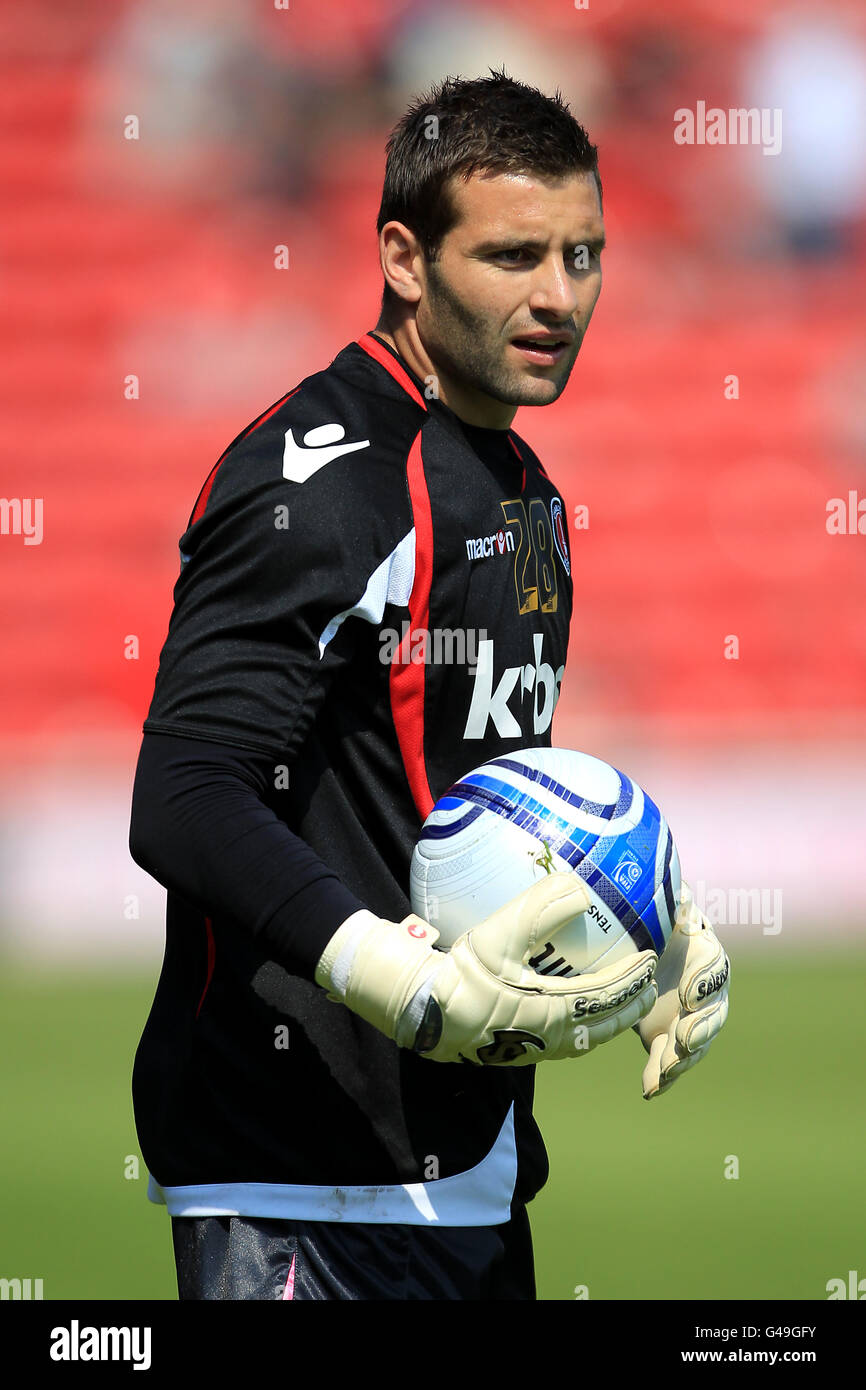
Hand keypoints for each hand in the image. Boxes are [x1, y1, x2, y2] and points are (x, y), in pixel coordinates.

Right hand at [316, 872, 657, 1065]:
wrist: (421, 1010)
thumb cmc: (461, 974)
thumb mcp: (499, 936)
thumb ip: (540, 909)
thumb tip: (579, 888)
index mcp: (554, 1015)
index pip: (607, 997)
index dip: (633, 979)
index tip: (651, 960)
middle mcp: (548, 1039)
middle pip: (603, 1026)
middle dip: (629, 1006)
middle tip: (646, 987)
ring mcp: (529, 1049)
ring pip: (582, 1038)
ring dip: (605, 1019)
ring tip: (616, 1002)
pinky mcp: (509, 1050)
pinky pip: (559, 1040)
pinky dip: (577, 1024)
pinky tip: (564, 1007)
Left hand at [633, 880, 729, 1097]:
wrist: (630, 946)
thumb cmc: (646, 919)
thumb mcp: (655, 906)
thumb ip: (669, 901)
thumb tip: (678, 892)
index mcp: (702, 951)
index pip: (713, 967)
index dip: (705, 981)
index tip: (689, 994)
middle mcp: (704, 987)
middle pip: (713, 1012)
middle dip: (701, 1028)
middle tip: (684, 1040)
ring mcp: (691, 1016)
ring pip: (697, 1042)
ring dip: (683, 1058)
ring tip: (665, 1072)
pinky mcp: (670, 1037)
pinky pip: (672, 1060)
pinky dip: (662, 1076)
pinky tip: (651, 1089)